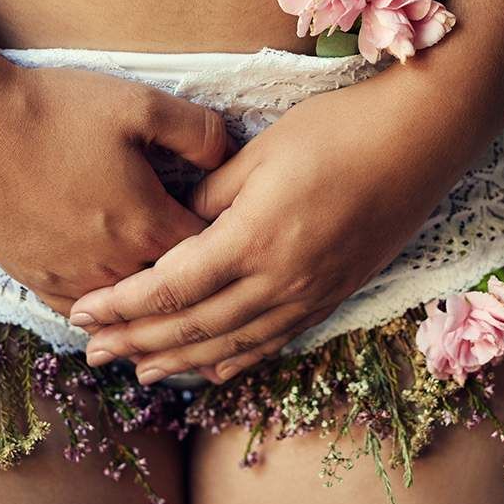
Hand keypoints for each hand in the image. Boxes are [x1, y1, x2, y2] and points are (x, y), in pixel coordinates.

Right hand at [0, 57, 232, 313]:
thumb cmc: (53, 109)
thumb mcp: (139, 103)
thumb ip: (197, 130)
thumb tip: (230, 154)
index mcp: (146, 224)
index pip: (208, 255)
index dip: (226, 246)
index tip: (236, 236)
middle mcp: (112, 264)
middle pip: (169, 293)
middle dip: (193, 286)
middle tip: (215, 283)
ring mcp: (69, 276)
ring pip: (124, 311)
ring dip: (148, 308)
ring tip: (169, 309)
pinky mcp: (32, 276)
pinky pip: (77, 312)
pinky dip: (100, 314)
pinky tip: (109, 313)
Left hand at [69, 65, 474, 382]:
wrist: (419, 140)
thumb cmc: (338, 131)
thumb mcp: (260, 153)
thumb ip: (212, 197)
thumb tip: (179, 226)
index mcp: (253, 239)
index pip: (171, 288)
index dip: (123, 306)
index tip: (83, 312)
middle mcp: (280, 279)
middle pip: (194, 327)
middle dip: (138, 342)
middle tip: (94, 353)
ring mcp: (310, 293)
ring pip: (233, 343)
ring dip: (182, 362)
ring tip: (141, 371)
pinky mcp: (333, 294)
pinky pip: (276, 339)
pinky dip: (239, 359)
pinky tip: (215, 370)